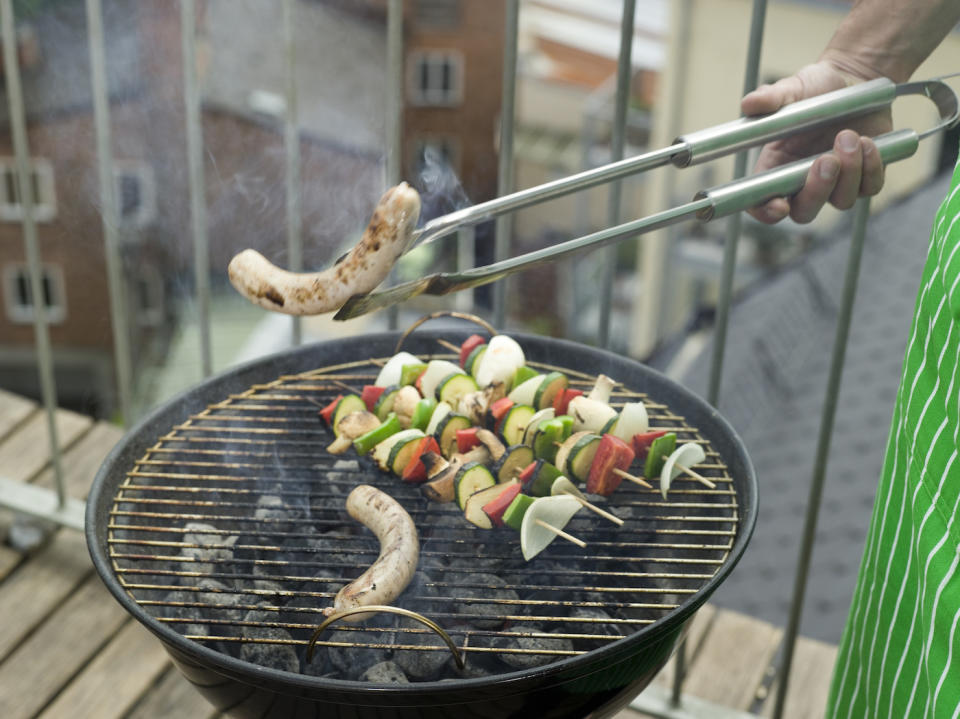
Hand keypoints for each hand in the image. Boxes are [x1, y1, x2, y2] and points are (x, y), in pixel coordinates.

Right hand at [742, 61, 891, 223]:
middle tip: (825, 160)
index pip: (762, 204)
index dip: (767, 212)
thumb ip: (770, 99)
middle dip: (816, 191)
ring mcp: (836, 182)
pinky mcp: (865, 176)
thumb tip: (749, 103)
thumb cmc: (816, 87)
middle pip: (804, 212)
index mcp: (776, 167)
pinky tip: (868, 142)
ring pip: (841, 201)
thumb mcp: (791, 89)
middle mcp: (803, 181)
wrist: (854, 78)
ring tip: (850, 136)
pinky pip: (870, 187)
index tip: (780, 205)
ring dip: (848, 173)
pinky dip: (871, 168)